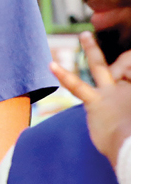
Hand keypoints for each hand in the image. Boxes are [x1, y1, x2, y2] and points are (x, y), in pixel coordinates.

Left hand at [50, 31, 131, 168]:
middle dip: (124, 53)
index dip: (126, 72)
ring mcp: (112, 94)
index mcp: (134, 94)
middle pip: (127, 63)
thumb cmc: (135, 143)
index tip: (121, 74)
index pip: (129, 75)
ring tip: (84, 36)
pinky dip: (64, 75)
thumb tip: (134, 145)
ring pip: (100, 65)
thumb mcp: (130, 131)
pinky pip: (78, 85)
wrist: (134, 147)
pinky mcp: (96, 102)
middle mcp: (129, 90)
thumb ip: (125, 119)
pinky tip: (51, 65)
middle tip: (112, 44)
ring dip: (91, 49)